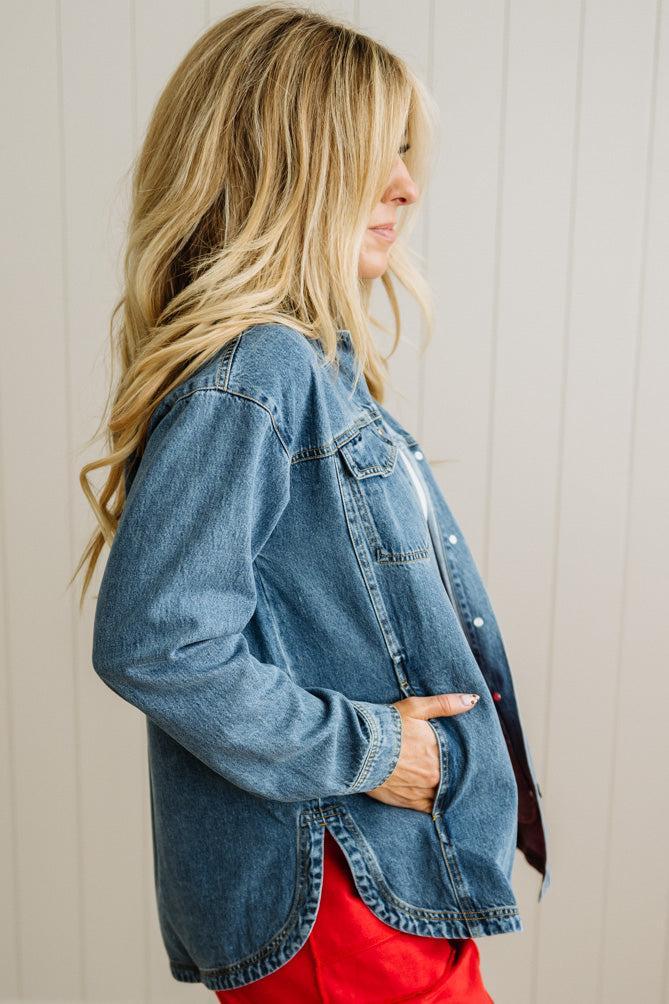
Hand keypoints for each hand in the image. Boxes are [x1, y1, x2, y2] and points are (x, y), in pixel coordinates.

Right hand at [365, 692, 480, 813]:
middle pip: (451, 777)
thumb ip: (445, 704)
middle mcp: (435, 774)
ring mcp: (423, 791)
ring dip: (442, 790)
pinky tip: (432, 800)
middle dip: (450, 774)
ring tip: (438, 784)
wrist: (358, 748)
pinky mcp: (410, 803)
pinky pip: (430, 808)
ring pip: (441, 793)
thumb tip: (472, 700)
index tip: (458, 758)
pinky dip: (433, 805)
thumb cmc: (387, 725)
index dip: (459, 759)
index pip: (459, 759)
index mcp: (439, 751)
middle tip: (449, 772)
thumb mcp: (415, 708)